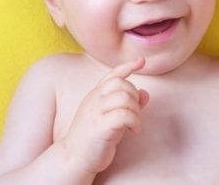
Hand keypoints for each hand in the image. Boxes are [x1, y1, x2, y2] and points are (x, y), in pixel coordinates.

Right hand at [60, 57, 149, 176]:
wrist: (73, 158)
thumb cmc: (93, 139)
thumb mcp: (110, 117)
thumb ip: (127, 105)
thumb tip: (145, 93)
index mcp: (95, 95)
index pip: (112, 75)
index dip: (128, 66)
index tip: (141, 61)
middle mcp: (94, 100)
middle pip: (122, 84)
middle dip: (135, 96)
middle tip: (135, 113)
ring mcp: (96, 112)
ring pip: (124, 98)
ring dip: (136, 110)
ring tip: (135, 124)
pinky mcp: (100, 127)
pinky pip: (124, 115)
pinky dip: (134, 121)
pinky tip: (134, 130)